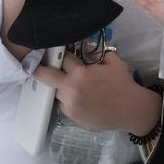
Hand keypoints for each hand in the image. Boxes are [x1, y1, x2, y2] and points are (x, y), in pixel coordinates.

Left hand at [32, 51, 160, 134]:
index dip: (62, 54)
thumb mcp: (112, 61)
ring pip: (55, 92)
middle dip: (38, 68)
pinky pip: (62, 104)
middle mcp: (71, 89)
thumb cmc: (123, 84)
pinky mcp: (72, 117)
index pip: (63, 59)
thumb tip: (85, 46)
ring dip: (58, 86)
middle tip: (33, 64)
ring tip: (67, 83)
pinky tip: (77, 96)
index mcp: (80, 73)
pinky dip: (66, 99)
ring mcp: (70, 105)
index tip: (57, 52)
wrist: (131, 110)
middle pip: (45, 75)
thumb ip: (96, 52)